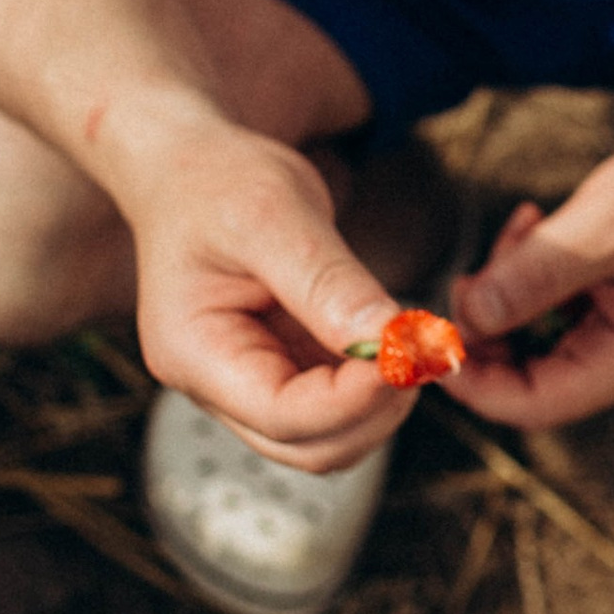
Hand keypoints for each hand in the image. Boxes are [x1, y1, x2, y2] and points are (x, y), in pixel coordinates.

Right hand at [125, 122, 414, 469]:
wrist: (191, 167)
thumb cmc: (217, 181)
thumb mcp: (273, 215)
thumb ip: (328, 284)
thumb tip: (390, 342)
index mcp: (193, 353)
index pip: (285, 415)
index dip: (357, 398)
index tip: (411, 354)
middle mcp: (213, 384)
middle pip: (309, 446)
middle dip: (375, 410)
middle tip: (422, 351)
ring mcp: (244, 383)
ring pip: (327, 438)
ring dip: (379, 404)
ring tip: (410, 342)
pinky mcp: (276, 370)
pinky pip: (333, 405)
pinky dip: (373, 385)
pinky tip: (393, 339)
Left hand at [448, 87, 613, 430]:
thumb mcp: (603, 231)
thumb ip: (533, 277)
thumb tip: (470, 316)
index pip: (531, 403)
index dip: (474, 381)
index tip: (436, 339)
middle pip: (523, 375)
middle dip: (486, 327)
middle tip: (469, 274)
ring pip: (528, 335)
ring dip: (506, 289)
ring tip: (521, 230)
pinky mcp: (608, 301)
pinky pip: (546, 304)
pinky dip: (527, 270)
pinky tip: (533, 224)